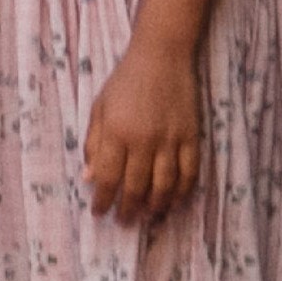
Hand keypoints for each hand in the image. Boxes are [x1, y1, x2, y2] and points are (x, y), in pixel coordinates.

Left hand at [85, 39, 203, 223]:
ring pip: (165, 184)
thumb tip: (90, 178)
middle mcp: (143, 140)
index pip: (108, 177)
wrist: (161, 58)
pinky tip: (175, 202)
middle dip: (128, 209)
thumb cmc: (123, 83)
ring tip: (147, 216)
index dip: (103, 200)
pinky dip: (183, 191)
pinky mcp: (191, 137)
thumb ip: (94, 144)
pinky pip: (190, 172)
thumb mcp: (98, 109)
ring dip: (156, 205)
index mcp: (116, 133)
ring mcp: (170, 140)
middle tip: (123, 222)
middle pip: (136, 186)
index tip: (98, 213)